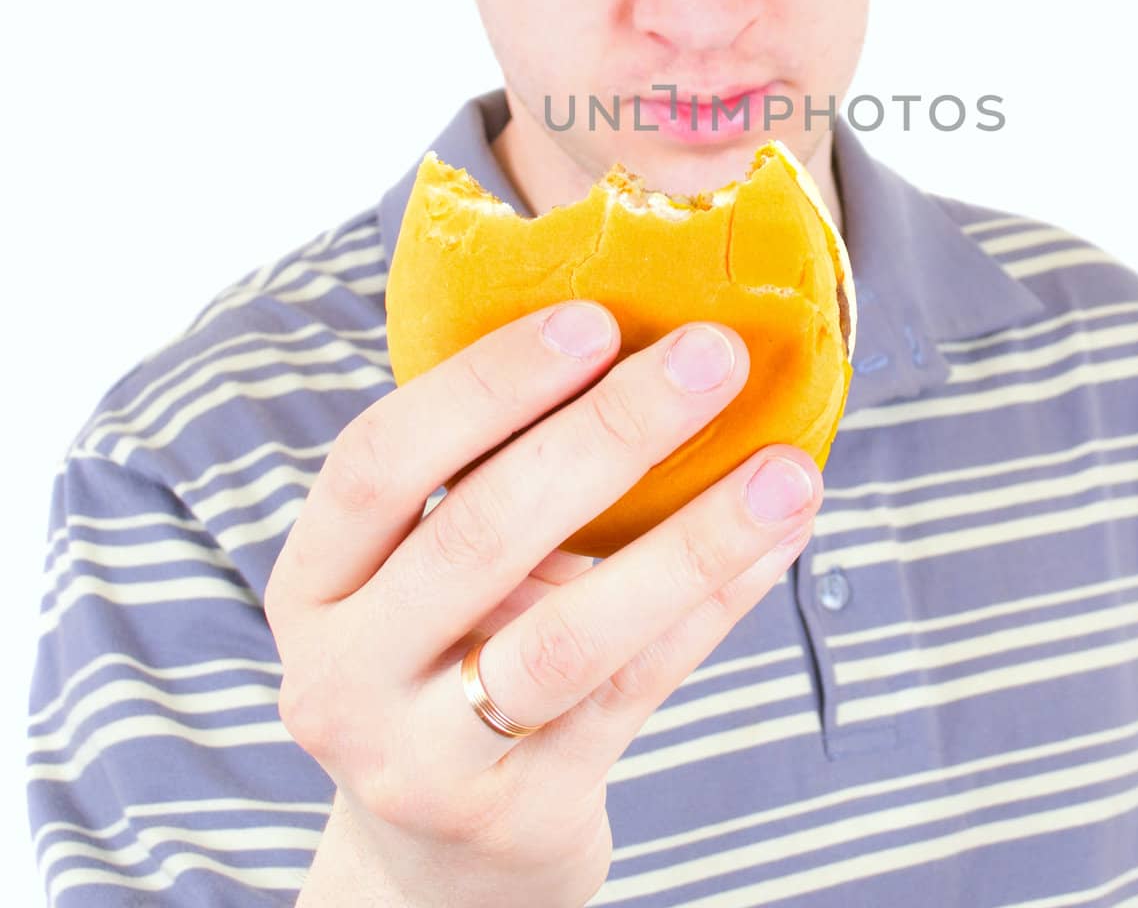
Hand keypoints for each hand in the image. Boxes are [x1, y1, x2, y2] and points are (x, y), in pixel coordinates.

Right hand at [265, 301, 821, 907]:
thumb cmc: (448, 654)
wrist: (438, 854)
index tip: (593, 318)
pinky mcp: (520, 812)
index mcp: (315, 580)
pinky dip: (714, 607)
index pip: (377, 460)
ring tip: (787, 472)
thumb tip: (648, 336)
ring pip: (570, 637)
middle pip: (480, 534)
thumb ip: (492, 473)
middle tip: (714, 357)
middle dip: (610, 432)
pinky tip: (779, 543)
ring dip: (693, 541)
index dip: (485, 384)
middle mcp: (343, 673)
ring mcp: (424, 758)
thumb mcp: (427, 569)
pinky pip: (637, 690)